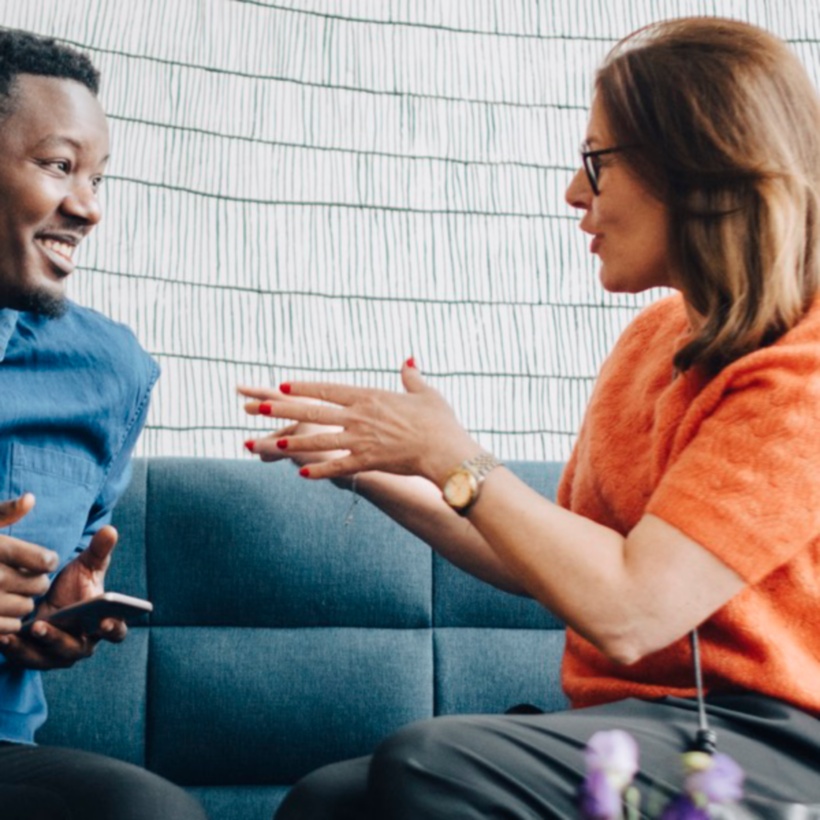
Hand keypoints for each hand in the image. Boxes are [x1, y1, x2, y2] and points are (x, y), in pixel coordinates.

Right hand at [0, 494, 58, 632]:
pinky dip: (8, 621)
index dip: (47, 560)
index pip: (44, 560)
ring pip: (25, 608)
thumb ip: (4, 511)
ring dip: (23, 602)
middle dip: (37, 582)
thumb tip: (30, 498)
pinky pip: (8, 627)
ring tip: (9, 593)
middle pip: (39, 585)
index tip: (41, 560)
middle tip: (25, 577)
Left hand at [0, 525, 126, 669]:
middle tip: (42, 626)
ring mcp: (59, 655)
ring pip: (49, 657)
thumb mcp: (86, 566)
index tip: (104, 621)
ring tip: (19, 630)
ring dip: (33, 647)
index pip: (116, 631)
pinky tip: (4, 636)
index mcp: (104, 623)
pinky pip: (26, 659)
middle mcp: (83, 644)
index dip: (113, 628)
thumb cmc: (73, 585)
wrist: (46, 600)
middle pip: (76, 648)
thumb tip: (110, 530)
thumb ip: (99, 550)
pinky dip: (16, 650)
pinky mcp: (36, 658)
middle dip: (58, 639)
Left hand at [241, 361, 479, 484]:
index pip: (329, 389)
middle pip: (313, 411)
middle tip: (258, 407)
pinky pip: (338, 467)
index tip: (283, 385)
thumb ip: (411, 377)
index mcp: (369, 397)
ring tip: (271, 443)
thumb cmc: (439, 421)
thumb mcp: (426, 393)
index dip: (304, 387)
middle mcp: (359, 417)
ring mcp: (361, 440)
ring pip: (319, 440)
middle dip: (283, 409)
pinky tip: (302, 474)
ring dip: (293, 442)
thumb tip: (408, 360)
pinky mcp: (367, 462)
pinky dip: (320, 471)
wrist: (445, 450)